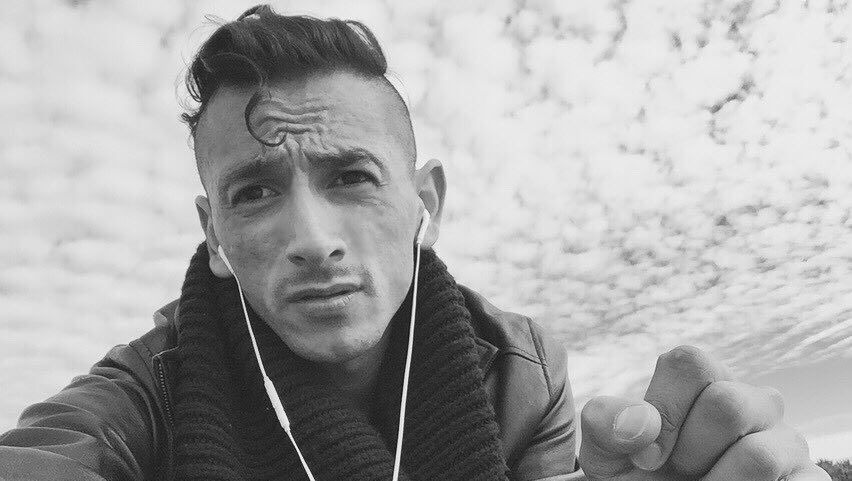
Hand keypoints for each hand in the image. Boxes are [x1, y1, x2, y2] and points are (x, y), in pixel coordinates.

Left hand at [578, 345, 829, 479]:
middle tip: (676, 472)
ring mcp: (782, 441)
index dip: (663, 411)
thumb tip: (640, 423)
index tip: (645, 455)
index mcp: (702, 382)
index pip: (690, 362)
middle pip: (728, 403)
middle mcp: (750, 403)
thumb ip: (605, 425)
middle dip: (688, 450)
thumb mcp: (605, 453)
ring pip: (759, 454)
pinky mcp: (806, 479)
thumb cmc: (634, 477)